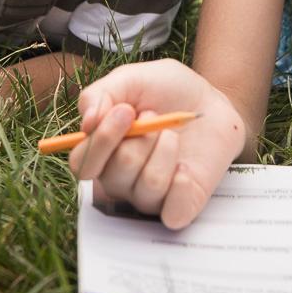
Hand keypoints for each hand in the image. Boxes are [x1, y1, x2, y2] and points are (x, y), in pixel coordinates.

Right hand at [67, 59, 244, 229]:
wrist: (209, 99)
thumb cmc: (166, 90)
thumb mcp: (130, 79)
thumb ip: (99, 95)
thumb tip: (86, 124)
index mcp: (102, 151)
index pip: (82, 164)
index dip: (100, 141)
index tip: (125, 111)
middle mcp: (121, 178)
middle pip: (113, 176)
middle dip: (138, 141)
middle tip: (153, 115)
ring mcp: (150, 193)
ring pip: (147, 186)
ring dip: (164, 150)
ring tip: (172, 132)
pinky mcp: (181, 204)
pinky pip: (173, 214)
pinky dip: (180, 188)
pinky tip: (185, 167)